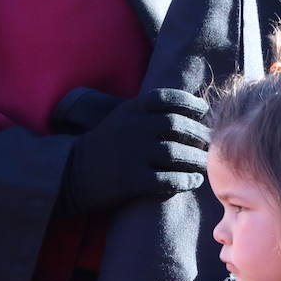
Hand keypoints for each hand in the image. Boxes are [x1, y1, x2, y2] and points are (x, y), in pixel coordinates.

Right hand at [60, 88, 209, 213]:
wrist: (71, 173)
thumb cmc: (103, 146)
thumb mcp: (120, 118)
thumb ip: (146, 112)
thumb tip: (185, 111)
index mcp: (129, 109)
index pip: (167, 98)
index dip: (190, 103)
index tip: (203, 110)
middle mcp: (132, 127)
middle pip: (177, 125)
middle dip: (199, 134)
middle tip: (209, 143)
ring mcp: (132, 154)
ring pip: (176, 153)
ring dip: (196, 159)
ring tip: (205, 164)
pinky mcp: (132, 180)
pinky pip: (167, 179)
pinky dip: (185, 181)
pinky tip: (193, 181)